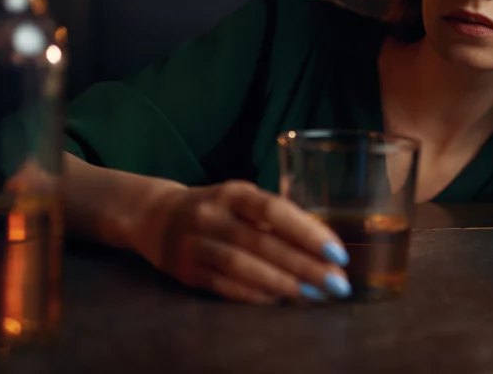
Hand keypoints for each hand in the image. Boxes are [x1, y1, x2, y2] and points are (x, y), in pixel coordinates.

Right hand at [133, 180, 351, 303]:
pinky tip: (278, 301)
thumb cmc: (218, 207)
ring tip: (312, 295)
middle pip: (263, 243)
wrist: (155, 215)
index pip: (275, 211)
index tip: (337, 252)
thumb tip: (322, 245)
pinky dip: (254, 294)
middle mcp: (213, 215)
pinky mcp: (186, 270)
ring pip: (242, 266)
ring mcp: (196, 243)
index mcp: (234, 192)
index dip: (307, 232)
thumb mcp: (243, 199)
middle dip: (305, 266)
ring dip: (282, 283)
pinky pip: (224, 285)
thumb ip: (275, 217)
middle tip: (336, 283)